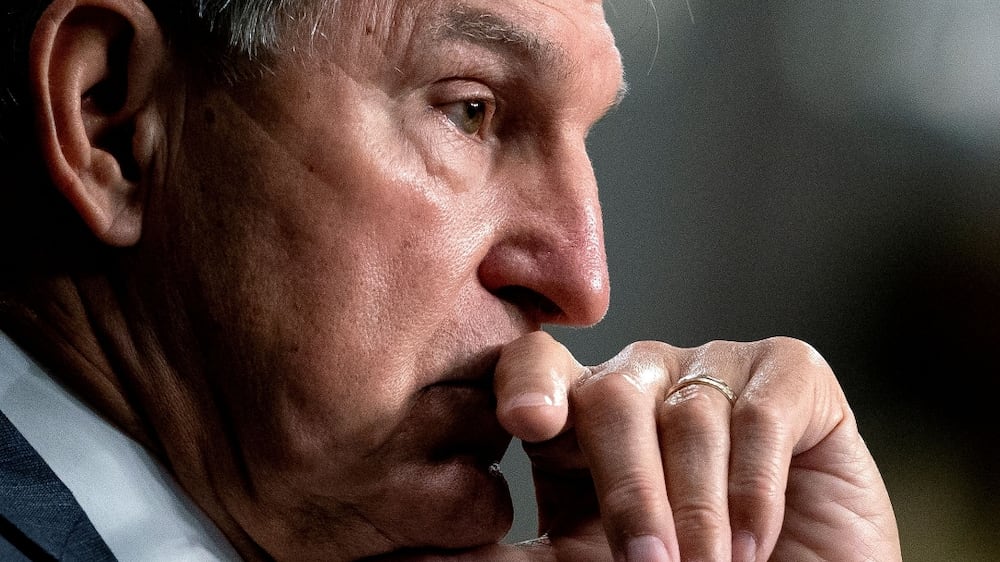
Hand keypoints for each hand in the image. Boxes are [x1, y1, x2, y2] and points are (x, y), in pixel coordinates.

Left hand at [383, 332, 900, 560]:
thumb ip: (504, 555)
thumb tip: (408, 551)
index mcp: (581, 418)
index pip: (537, 367)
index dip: (529, 383)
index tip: (527, 423)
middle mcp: (642, 381)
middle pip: (610, 393)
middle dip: (628, 486)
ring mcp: (714, 370)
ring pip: (688, 409)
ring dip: (697, 506)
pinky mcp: (791, 375)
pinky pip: (761, 409)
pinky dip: (754, 484)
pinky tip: (756, 537)